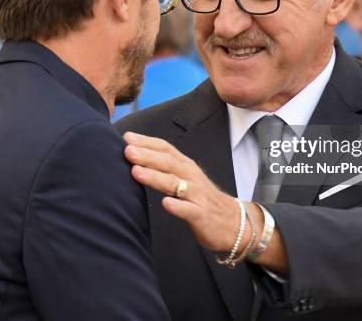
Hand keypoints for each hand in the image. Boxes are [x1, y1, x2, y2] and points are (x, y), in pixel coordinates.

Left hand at [123, 131, 249, 252]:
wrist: (234, 223)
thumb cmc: (202, 199)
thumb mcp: (186, 179)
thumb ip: (166, 170)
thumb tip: (137, 158)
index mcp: (186, 167)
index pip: (166, 149)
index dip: (147, 142)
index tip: (127, 137)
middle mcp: (191, 177)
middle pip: (168, 163)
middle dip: (147, 156)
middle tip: (127, 150)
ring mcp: (197, 196)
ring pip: (175, 184)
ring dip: (155, 177)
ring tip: (136, 172)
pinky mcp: (201, 215)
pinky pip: (189, 210)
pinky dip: (177, 206)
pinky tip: (165, 203)